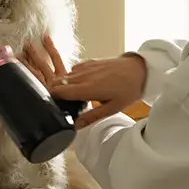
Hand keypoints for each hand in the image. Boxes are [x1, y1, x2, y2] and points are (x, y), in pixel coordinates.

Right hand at [23, 36, 146, 128]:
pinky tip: (79, 85)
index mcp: (87, 88)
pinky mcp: (90, 62)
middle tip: (55, 103)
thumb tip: (75, 127)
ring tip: (67, 96)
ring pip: (65, 75)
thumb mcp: (112, 108)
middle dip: (53, 91)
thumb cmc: (128, 89)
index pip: (58, 91)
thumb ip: (91, 117)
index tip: (48, 106)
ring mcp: (86, 67)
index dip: (50, 98)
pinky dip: (72, 77)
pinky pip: (74, 70)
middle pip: (58, 82)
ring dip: (63, 84)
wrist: (140, 69)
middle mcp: (83, 76)